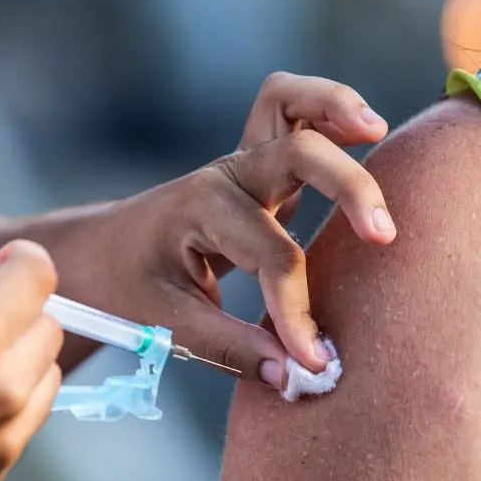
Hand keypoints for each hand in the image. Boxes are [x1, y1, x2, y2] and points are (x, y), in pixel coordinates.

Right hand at [0, 209, 62, 480]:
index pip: (38, 275)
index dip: (21, 261)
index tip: (0, 265)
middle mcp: (3, 387)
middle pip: (50, 325)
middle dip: (20, 312)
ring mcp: (7, 435)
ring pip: (46, 374)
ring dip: (22, 359)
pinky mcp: (1, 469)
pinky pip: (27, 419)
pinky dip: (9, 404)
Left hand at [100, 73, 391, 386]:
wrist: (97, 257)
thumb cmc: (126, 289)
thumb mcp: (167, 326)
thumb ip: (233, 349)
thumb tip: (298, 376)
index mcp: (201, 211)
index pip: (273, 257)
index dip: (297, 313)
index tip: (314, 362)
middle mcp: (224, 177)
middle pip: (297, 154)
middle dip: (347, 188)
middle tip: (383, 237)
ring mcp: (241, 165)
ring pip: (289, 104)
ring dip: (334, 107)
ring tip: (377, 131)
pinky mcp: (256, 169)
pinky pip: (289, 112)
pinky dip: (325, 109)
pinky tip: (365, 131)